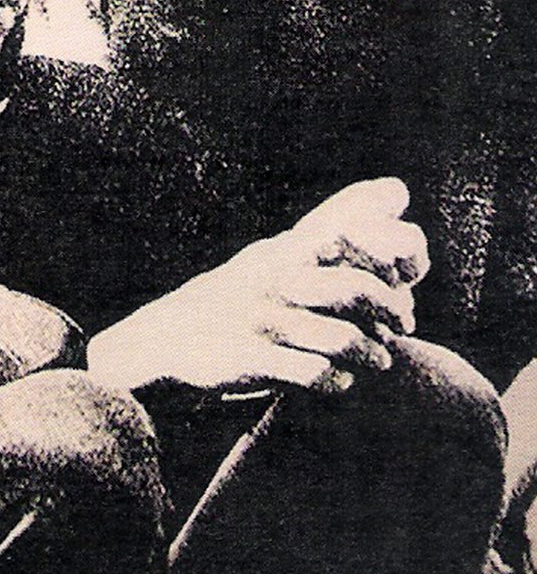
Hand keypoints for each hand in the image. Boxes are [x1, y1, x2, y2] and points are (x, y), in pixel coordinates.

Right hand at [87, 177, 425, 394]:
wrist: (168, 339)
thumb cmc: (240, 297)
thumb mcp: (275, 255)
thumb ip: (327, 231)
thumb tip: (396, 192)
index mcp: (283, 251)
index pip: (349, 232)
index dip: (387, 252)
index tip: (405, 275)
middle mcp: (275, 280)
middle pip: (356, 287)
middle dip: (391, 309)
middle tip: (402, 324)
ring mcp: (263, 320)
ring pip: (344, 338)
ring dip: (371, 354)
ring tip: (378, 360)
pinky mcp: (252, 359)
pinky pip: (316, 374)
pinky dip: (337, 381)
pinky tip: (339, 379)